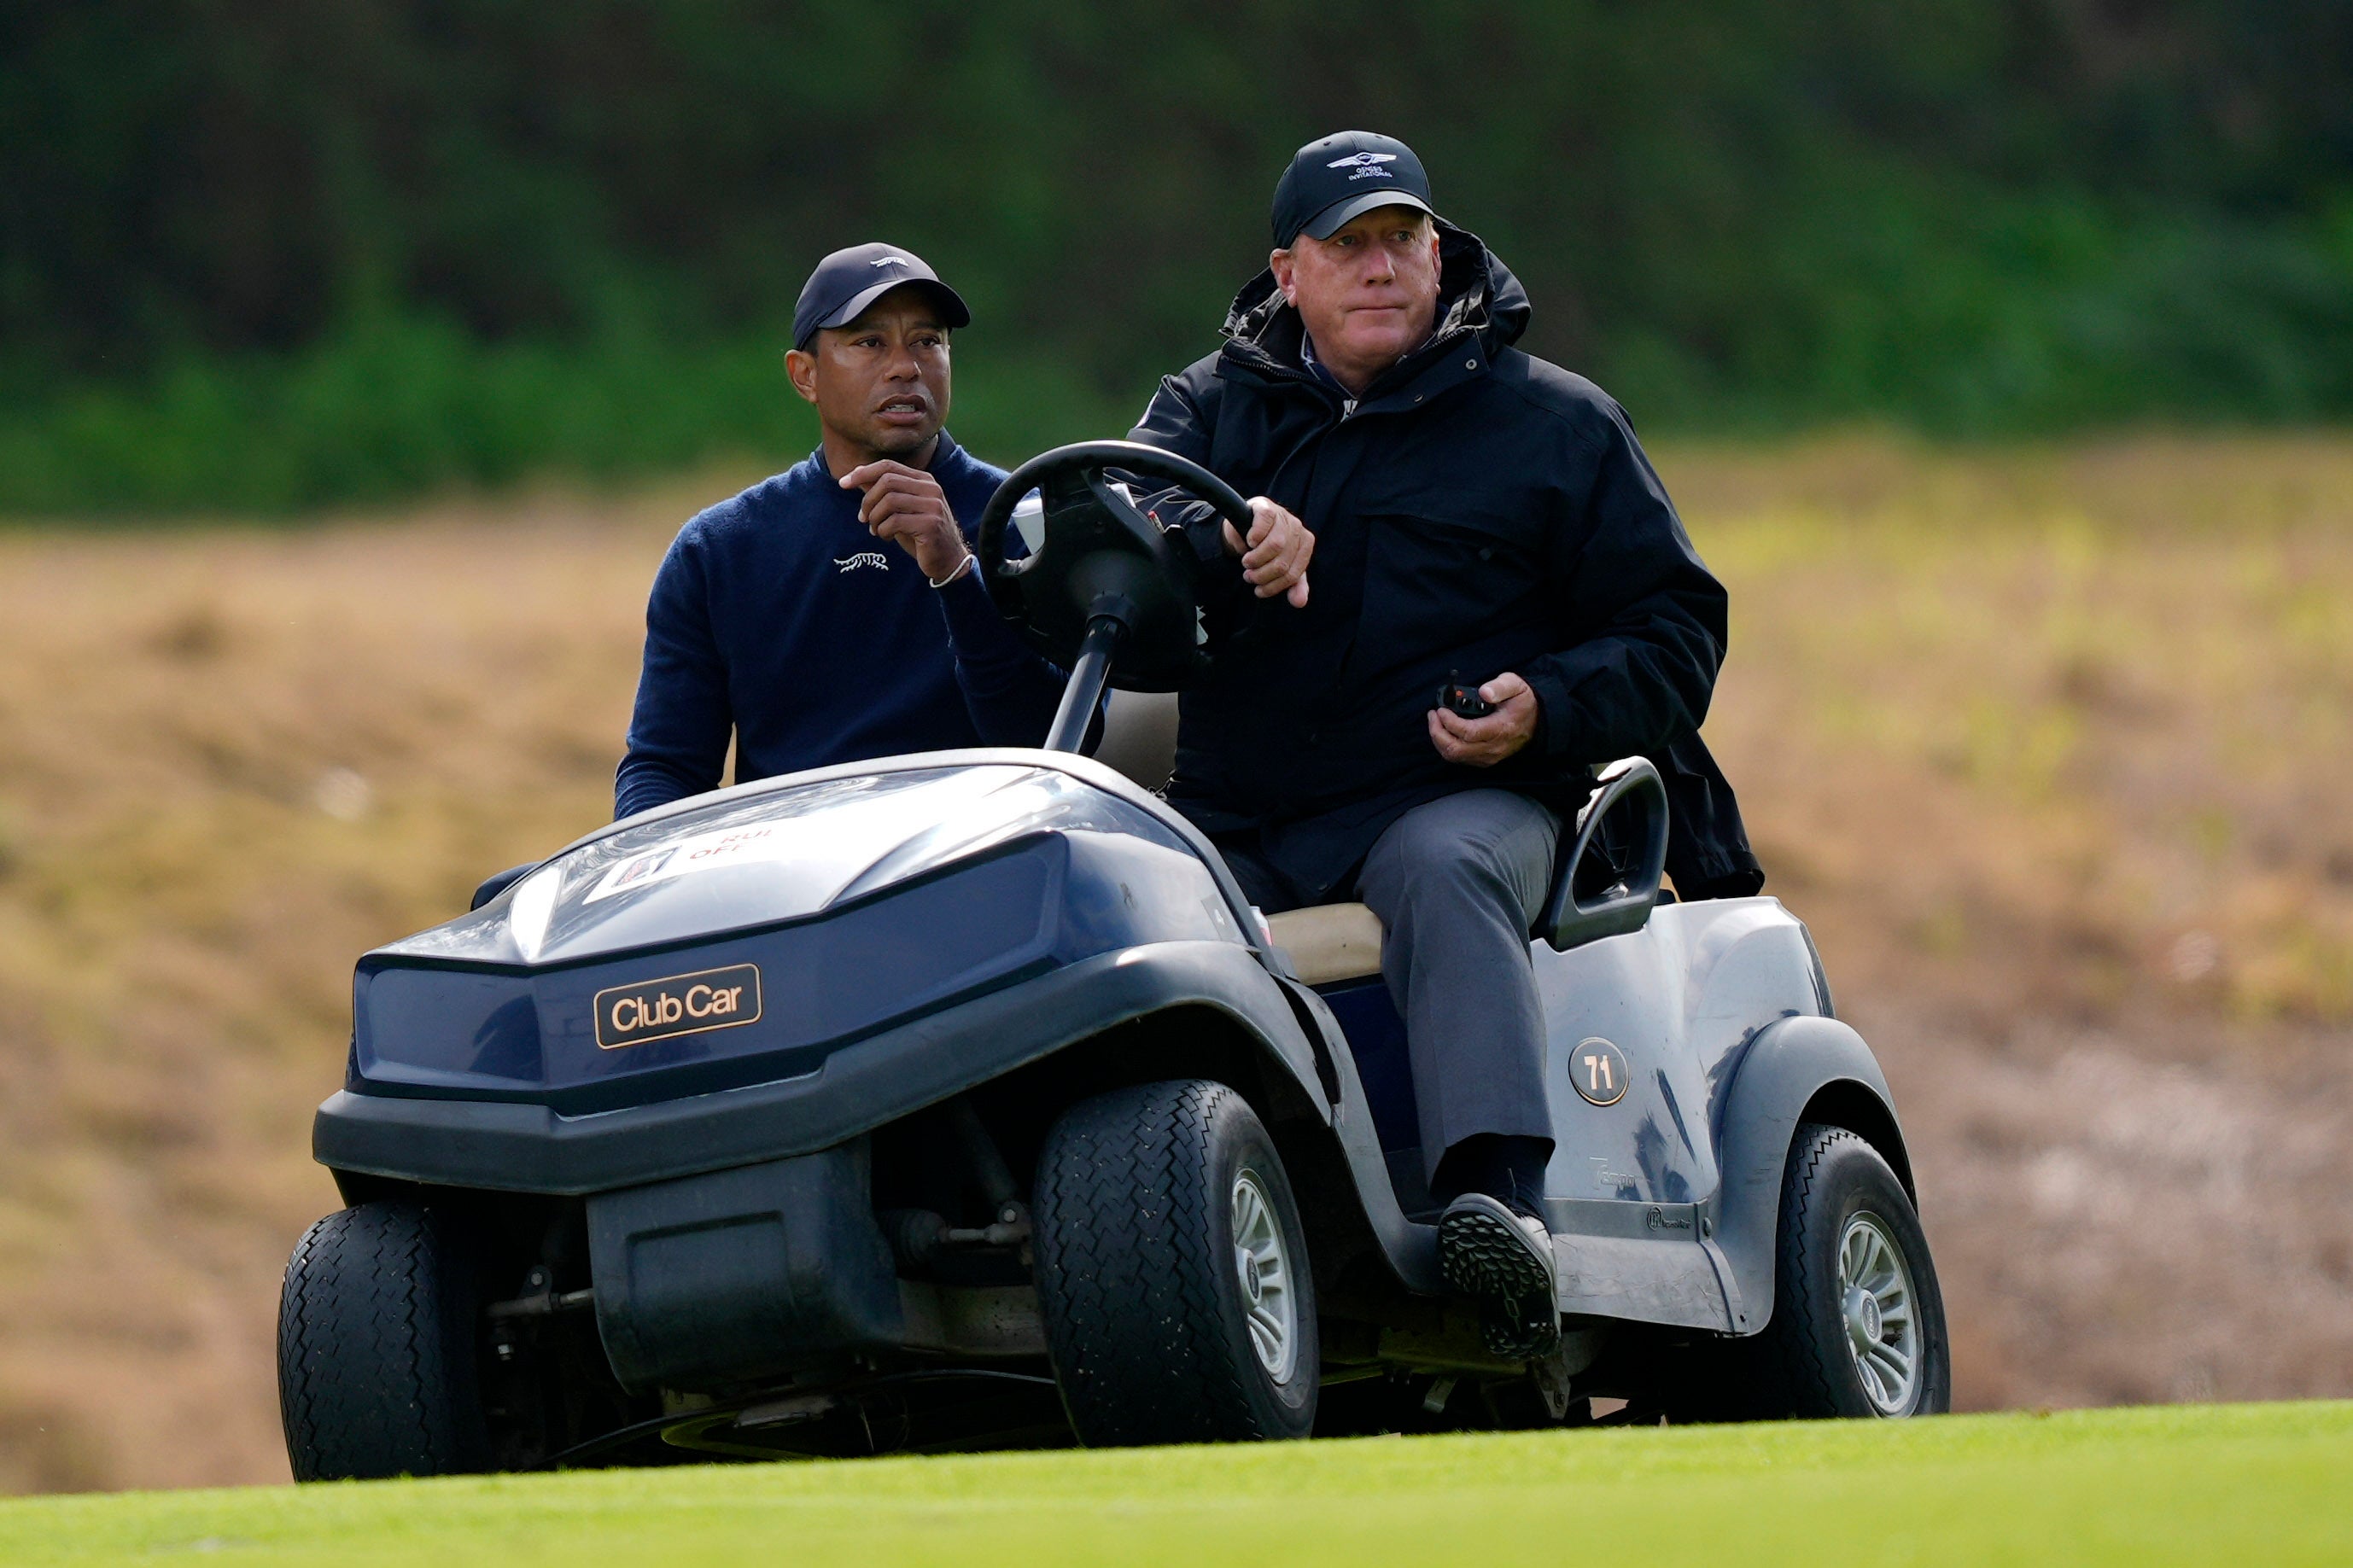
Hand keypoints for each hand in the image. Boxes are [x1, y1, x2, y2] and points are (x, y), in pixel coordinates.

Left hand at [840, 460, 968, 581]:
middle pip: (886, 481)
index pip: (888, 466)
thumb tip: (856, 475)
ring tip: (875, 530)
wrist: (948, 561)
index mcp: (924, 480)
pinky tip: (885, 537)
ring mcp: (933, 506)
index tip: (843, 483)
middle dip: (867, 500)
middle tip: (863, 518)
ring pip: (889, 500)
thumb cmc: (920, 535)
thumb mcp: (900, 510)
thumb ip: (882, 492)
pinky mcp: (931, 525)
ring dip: (874, 517)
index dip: (863, 473)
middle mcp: (931, 489)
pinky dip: (882, 530)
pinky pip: (894, 522)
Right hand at [1221, 496, 1313, 606]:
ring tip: (1247, 563)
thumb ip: (1291, 584)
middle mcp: (1297, 529)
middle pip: (1283, 562)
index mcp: (1305, 544)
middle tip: (1249, 577)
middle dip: (1262, 575)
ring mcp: (1282, 516)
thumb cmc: (1263, 548)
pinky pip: (1263, 525)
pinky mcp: (1266, 507)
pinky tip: (1248, 542)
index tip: (1259, 590)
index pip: (1293, 574)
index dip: (1274, 586)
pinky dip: (1254, 537)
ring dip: (1256, 559)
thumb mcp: (1279, 567)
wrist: (1244, 526)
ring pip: (1275, 545)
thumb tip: (1299, 602)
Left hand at [1428, 671, 1539, 766]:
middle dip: (1437, 732)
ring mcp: (1488, 756)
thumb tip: (1484, 692)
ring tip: (1436, 722)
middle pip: (1456, 749)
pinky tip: (1445, 731)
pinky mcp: (1484, 759)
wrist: (1537, 720)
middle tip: (1434, 715)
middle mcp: (1493, 747)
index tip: (1441, 709)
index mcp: (1501, 729)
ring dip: (1440, 740)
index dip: (1449, 721)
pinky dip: (1447, 746)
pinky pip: (1459, 758)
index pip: (1468, 732)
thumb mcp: (1516, 685)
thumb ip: (1500, 687)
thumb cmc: (1522, 702)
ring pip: (1454, 756)